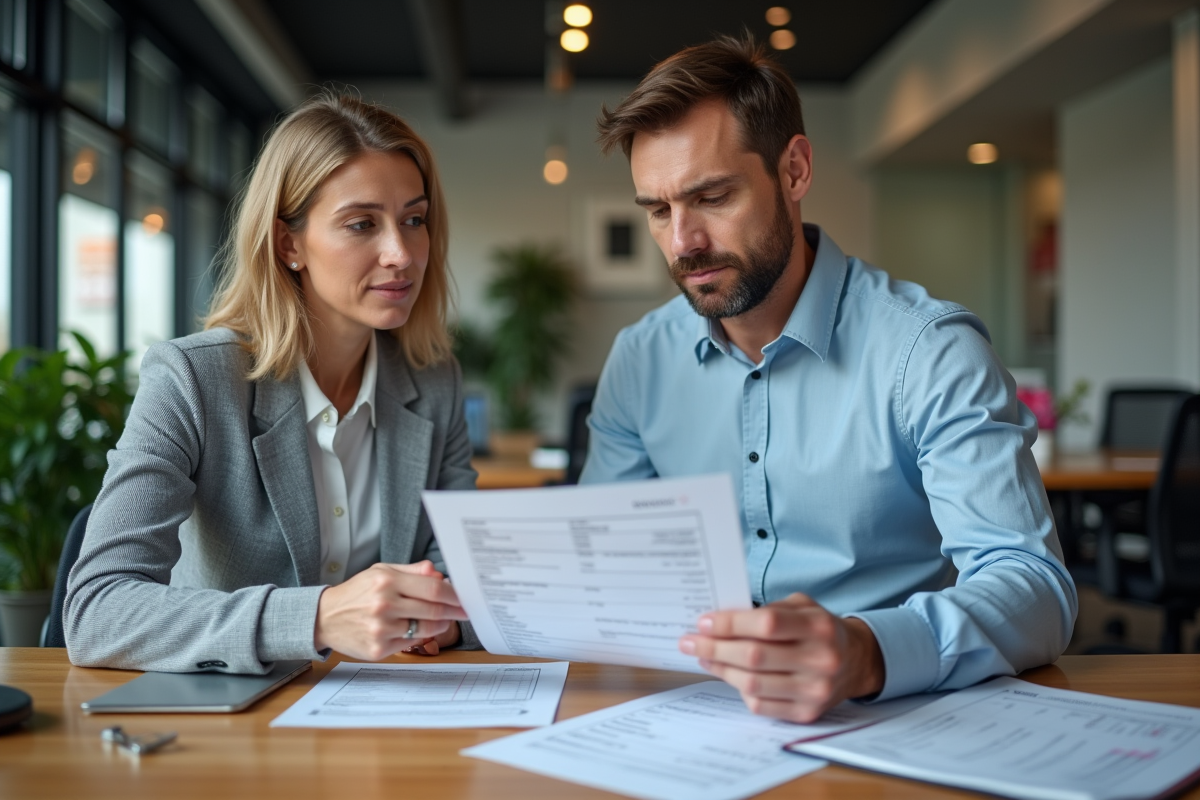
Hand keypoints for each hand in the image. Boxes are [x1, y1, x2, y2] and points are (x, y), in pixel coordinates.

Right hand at [314, 561, 467, 660]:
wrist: (325, 618)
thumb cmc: (357, 593)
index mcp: (386, 581)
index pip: (432, 588)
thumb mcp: (381, 572)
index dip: (453, 594)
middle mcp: (384, 605)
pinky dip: (420, 636)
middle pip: (433, 610)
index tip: (464, 597)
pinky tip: (419, 629)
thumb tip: (438, 574)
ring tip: (444, 620)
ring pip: (426, 629)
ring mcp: (381, 629)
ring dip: (441, 625)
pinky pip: (411, 642)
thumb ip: (412, 572)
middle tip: (464, 611)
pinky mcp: (378, 649)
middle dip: (454, 611)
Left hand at [679, 593, 884, 722]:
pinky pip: (761, 705)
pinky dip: (739, 690)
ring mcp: (815, 690)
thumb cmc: (819, 629)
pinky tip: (729, 675)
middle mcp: (821, 659)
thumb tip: (720, 620)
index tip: (704, 622)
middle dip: (714, 648)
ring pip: (752, 684)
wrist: (856, 662)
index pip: (766, 624)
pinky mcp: (807, 713)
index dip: (730, 623)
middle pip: (754, 656)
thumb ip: (768, 610)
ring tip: (704, 657)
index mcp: (818, 626)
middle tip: (690, 641)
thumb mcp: (802, 606)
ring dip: (720, 669)